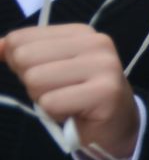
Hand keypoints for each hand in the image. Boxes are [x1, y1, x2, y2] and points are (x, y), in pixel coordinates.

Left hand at [0, 25, 137, 159]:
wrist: (118, 127)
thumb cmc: (79, 97)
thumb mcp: (49, 68)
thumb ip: (21, 54)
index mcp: (80, 32)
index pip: (20, 38)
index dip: (19, 63)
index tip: (48, 76)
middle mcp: (96, 43)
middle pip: (25, 58)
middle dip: (32, 83)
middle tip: (58, 92)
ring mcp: (104, 66)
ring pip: (35, 80)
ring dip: (43, 100)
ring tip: (67, 102)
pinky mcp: (105, 92)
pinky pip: (51, 103)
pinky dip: (55, 115)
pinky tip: (75, 113)